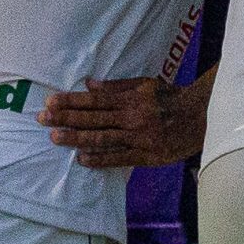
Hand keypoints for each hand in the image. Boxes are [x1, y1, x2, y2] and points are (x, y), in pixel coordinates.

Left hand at [38, 72, 210, 168]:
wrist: (201, 117)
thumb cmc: (171, 98)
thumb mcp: (146, 84)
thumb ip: (118, 86)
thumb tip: (89, 85)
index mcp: (130, 99)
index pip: (94, 100)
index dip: (71, 101)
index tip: (50, 102)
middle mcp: (131, 118)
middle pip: (92, 119)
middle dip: (65, 119)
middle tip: (42, 120)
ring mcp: (138, 138)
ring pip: (101, 138)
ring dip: (76, 138)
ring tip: (55, 138)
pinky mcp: (147, 156)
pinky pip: (119, 158)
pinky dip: (99, 159)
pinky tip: (82, 159)